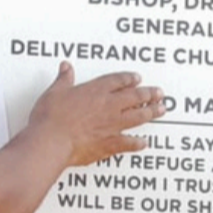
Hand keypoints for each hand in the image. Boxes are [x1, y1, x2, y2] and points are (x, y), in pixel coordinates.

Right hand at [28, 61, 164, 166]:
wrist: (52, 141)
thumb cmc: (51, 118)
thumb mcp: (55, 92)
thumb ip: (64, 79)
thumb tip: (66, 68)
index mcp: (95, 91)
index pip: (117, 81)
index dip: (129, 79)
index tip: (137, 78)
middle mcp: (108, 106)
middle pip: (134, 97)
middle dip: (148, 94)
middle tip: (158, 93)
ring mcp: (112, 125)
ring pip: (138, 116)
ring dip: (151, 112)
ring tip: (161, 109)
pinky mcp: (109, 143)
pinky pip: (129, 143)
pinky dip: (137, 143)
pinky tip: (144, 143)